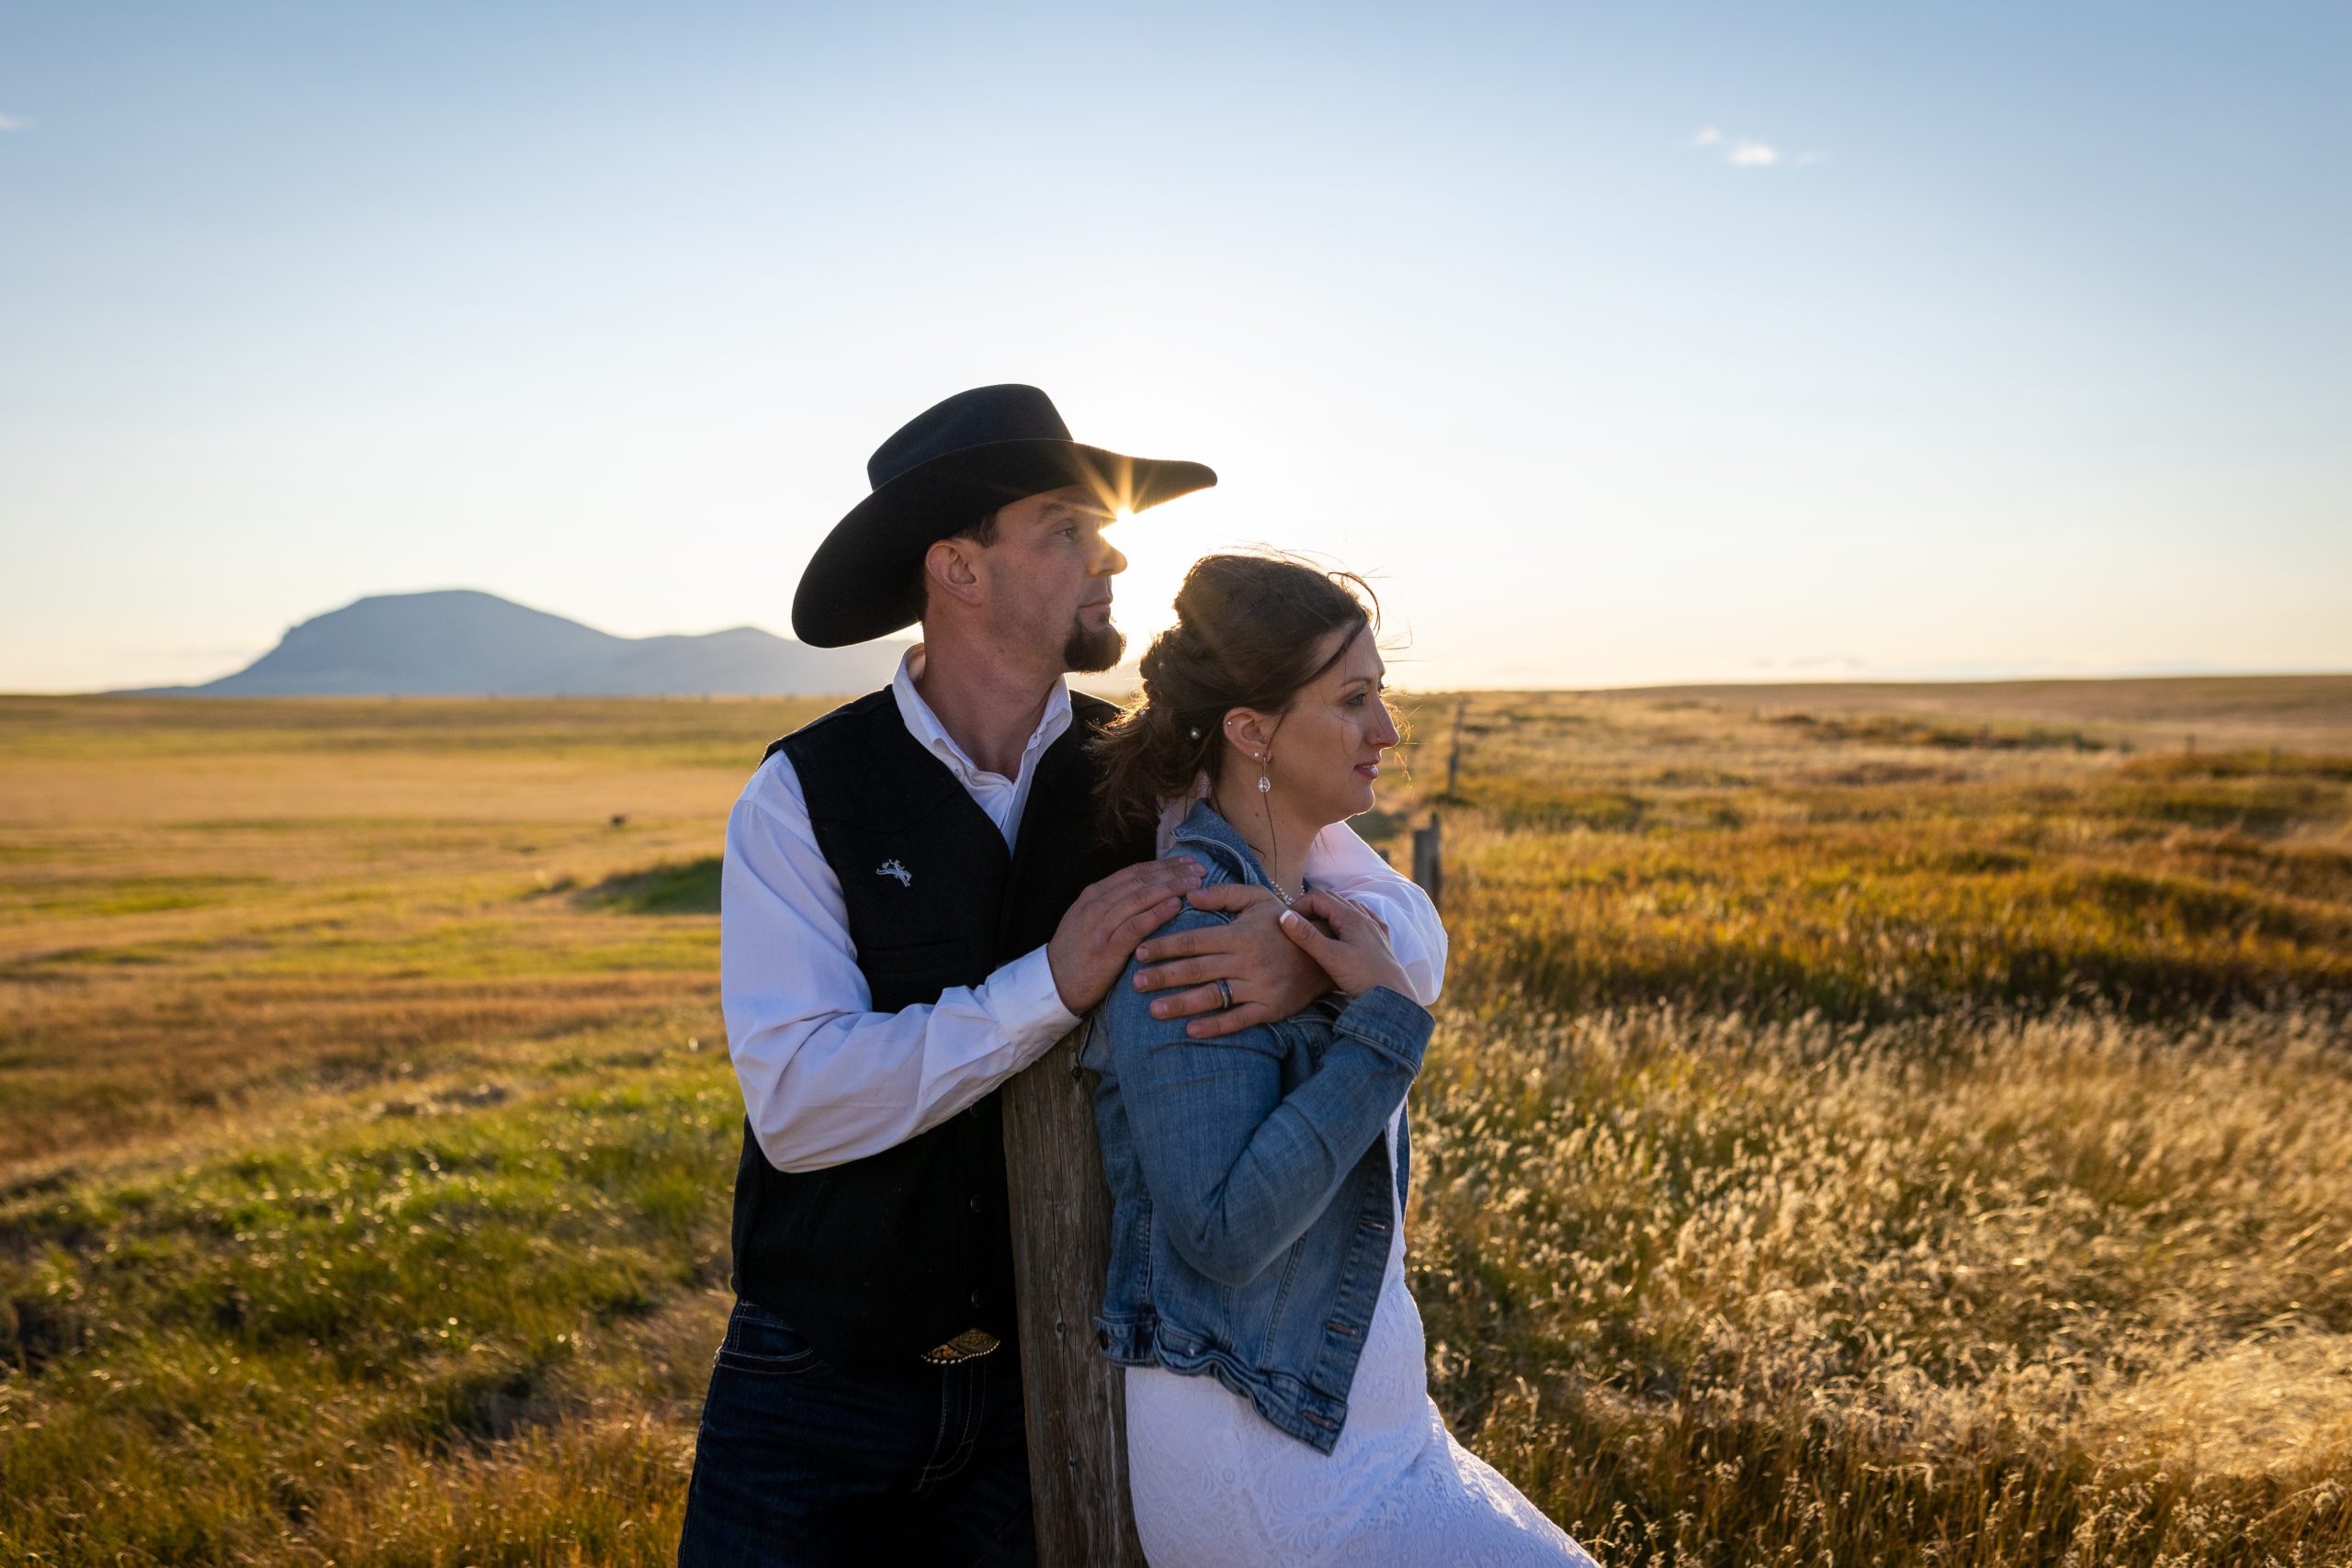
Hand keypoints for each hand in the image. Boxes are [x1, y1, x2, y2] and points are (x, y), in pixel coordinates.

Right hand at [1046, 858, 1203, 1013]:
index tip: (1187, 863)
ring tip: (1194, 883)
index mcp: (1093, 895)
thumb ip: (1112, 904)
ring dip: (1170, 887)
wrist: (1052, 985)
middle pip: (1141, 880)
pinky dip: (1156, 913)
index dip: (1163, 865)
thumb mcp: (1088, 920)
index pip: (1134, 872)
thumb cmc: (1076, 953)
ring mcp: (1100, 926)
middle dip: (1172, 872)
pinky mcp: (1106, 949)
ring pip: (1140, 897)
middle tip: (1199, 869)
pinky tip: (1176, 906)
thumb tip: (1146, 891)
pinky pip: (1136, 926)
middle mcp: (1096, 905)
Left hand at [1131, 884, 1329, 1038]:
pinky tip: (1191, 1030)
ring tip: (1153, 1010)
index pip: (1195, 941)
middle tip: (1135, 983)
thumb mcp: (1258, 898)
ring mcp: (1259, 987)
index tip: (1141, 952)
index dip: (1166, 946)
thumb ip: (1223, 894)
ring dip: (1181, 1004)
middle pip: (1197, 970)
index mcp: (1241, 934)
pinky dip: (1215, 1026)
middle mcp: (1248, 961)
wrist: (1326, 952)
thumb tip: (1189, 895)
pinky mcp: (1270, 1009)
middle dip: (1163, 976)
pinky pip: (1239, 1020)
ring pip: (1213, 996)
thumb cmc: (1285, 922)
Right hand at [1275, 889, 1411, 999]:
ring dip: (1328, 912)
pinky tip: (1345, 930)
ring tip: (1316, 929)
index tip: (1287, 923)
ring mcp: (1375, 927)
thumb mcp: (1330, 957)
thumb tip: (1284, 915)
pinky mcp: (1381, 940)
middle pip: (1332, 899)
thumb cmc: (1362, 977)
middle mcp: (1364, 917)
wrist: (1393, 996)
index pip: (1318, 897)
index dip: (1299, 905)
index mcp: (1350, 917)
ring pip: (1348, 907)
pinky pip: (1363, 918)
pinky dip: (1347, 919)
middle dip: (1311, 908)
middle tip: (1296, 927)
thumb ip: (1307, 936)